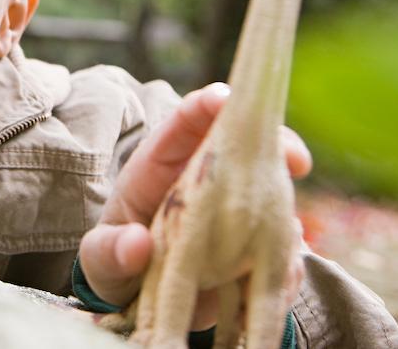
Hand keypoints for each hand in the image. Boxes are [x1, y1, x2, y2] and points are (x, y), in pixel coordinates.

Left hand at [78, 83, 311, 326]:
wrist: (138, 297)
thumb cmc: (115, 260)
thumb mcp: (101, 258)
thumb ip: (110, 251)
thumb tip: (137, 244)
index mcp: (158, 167)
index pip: (184, 122)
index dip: (206, 104)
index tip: (227, 99)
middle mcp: (204, 179)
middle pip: (245, 144)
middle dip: (275, 143)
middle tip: (296, 160)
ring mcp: (233, 211)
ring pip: (272, 194)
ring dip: (285, 212)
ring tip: (287, 238)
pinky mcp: (254, 247)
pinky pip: (281, 248)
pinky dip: (288, 261)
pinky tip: (281, 280)